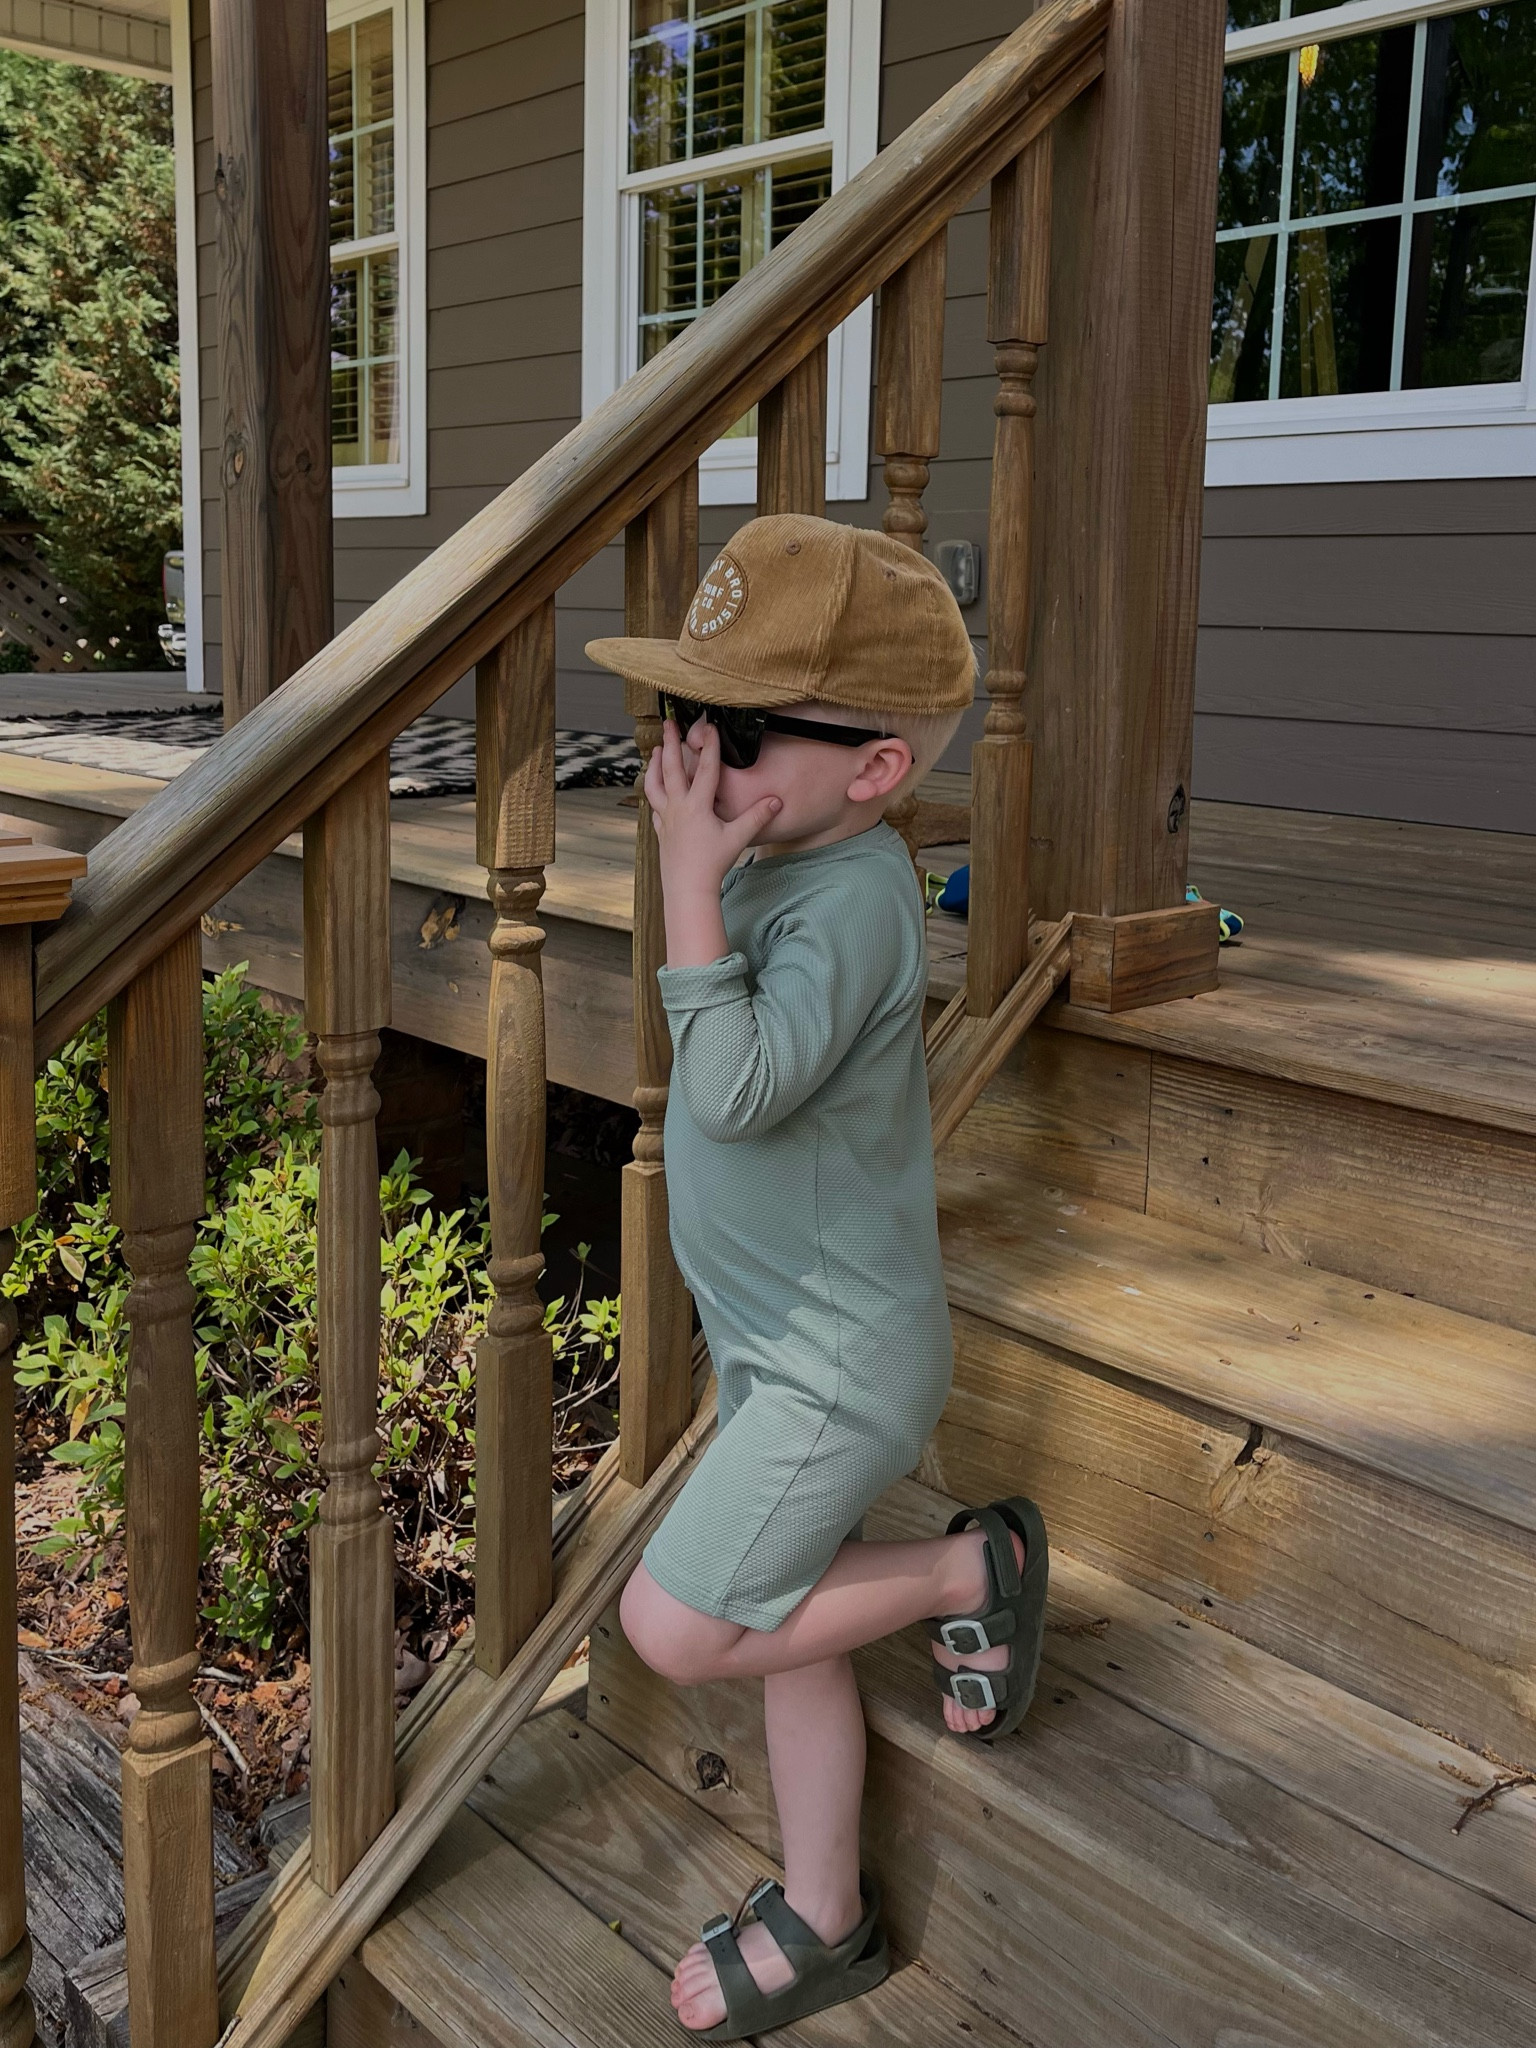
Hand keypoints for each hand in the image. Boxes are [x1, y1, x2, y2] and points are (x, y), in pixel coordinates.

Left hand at [645, 718, 780, 966]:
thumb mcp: (738, 838)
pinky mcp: (662, 830)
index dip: (709, 746)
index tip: (710, 727)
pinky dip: (653, 792)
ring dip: (656, 765)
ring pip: (655, 785)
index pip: (706, 769)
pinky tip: (655, 787)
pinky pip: (654, 805)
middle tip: (668, 724)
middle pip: (672, 769)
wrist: (687, 888)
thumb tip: (777, 801)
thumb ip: (757, 817)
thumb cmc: (712, 864)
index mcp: (697, 806)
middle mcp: (678, 807)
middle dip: (671, 743)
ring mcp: (667, 818)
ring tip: (657, 750)